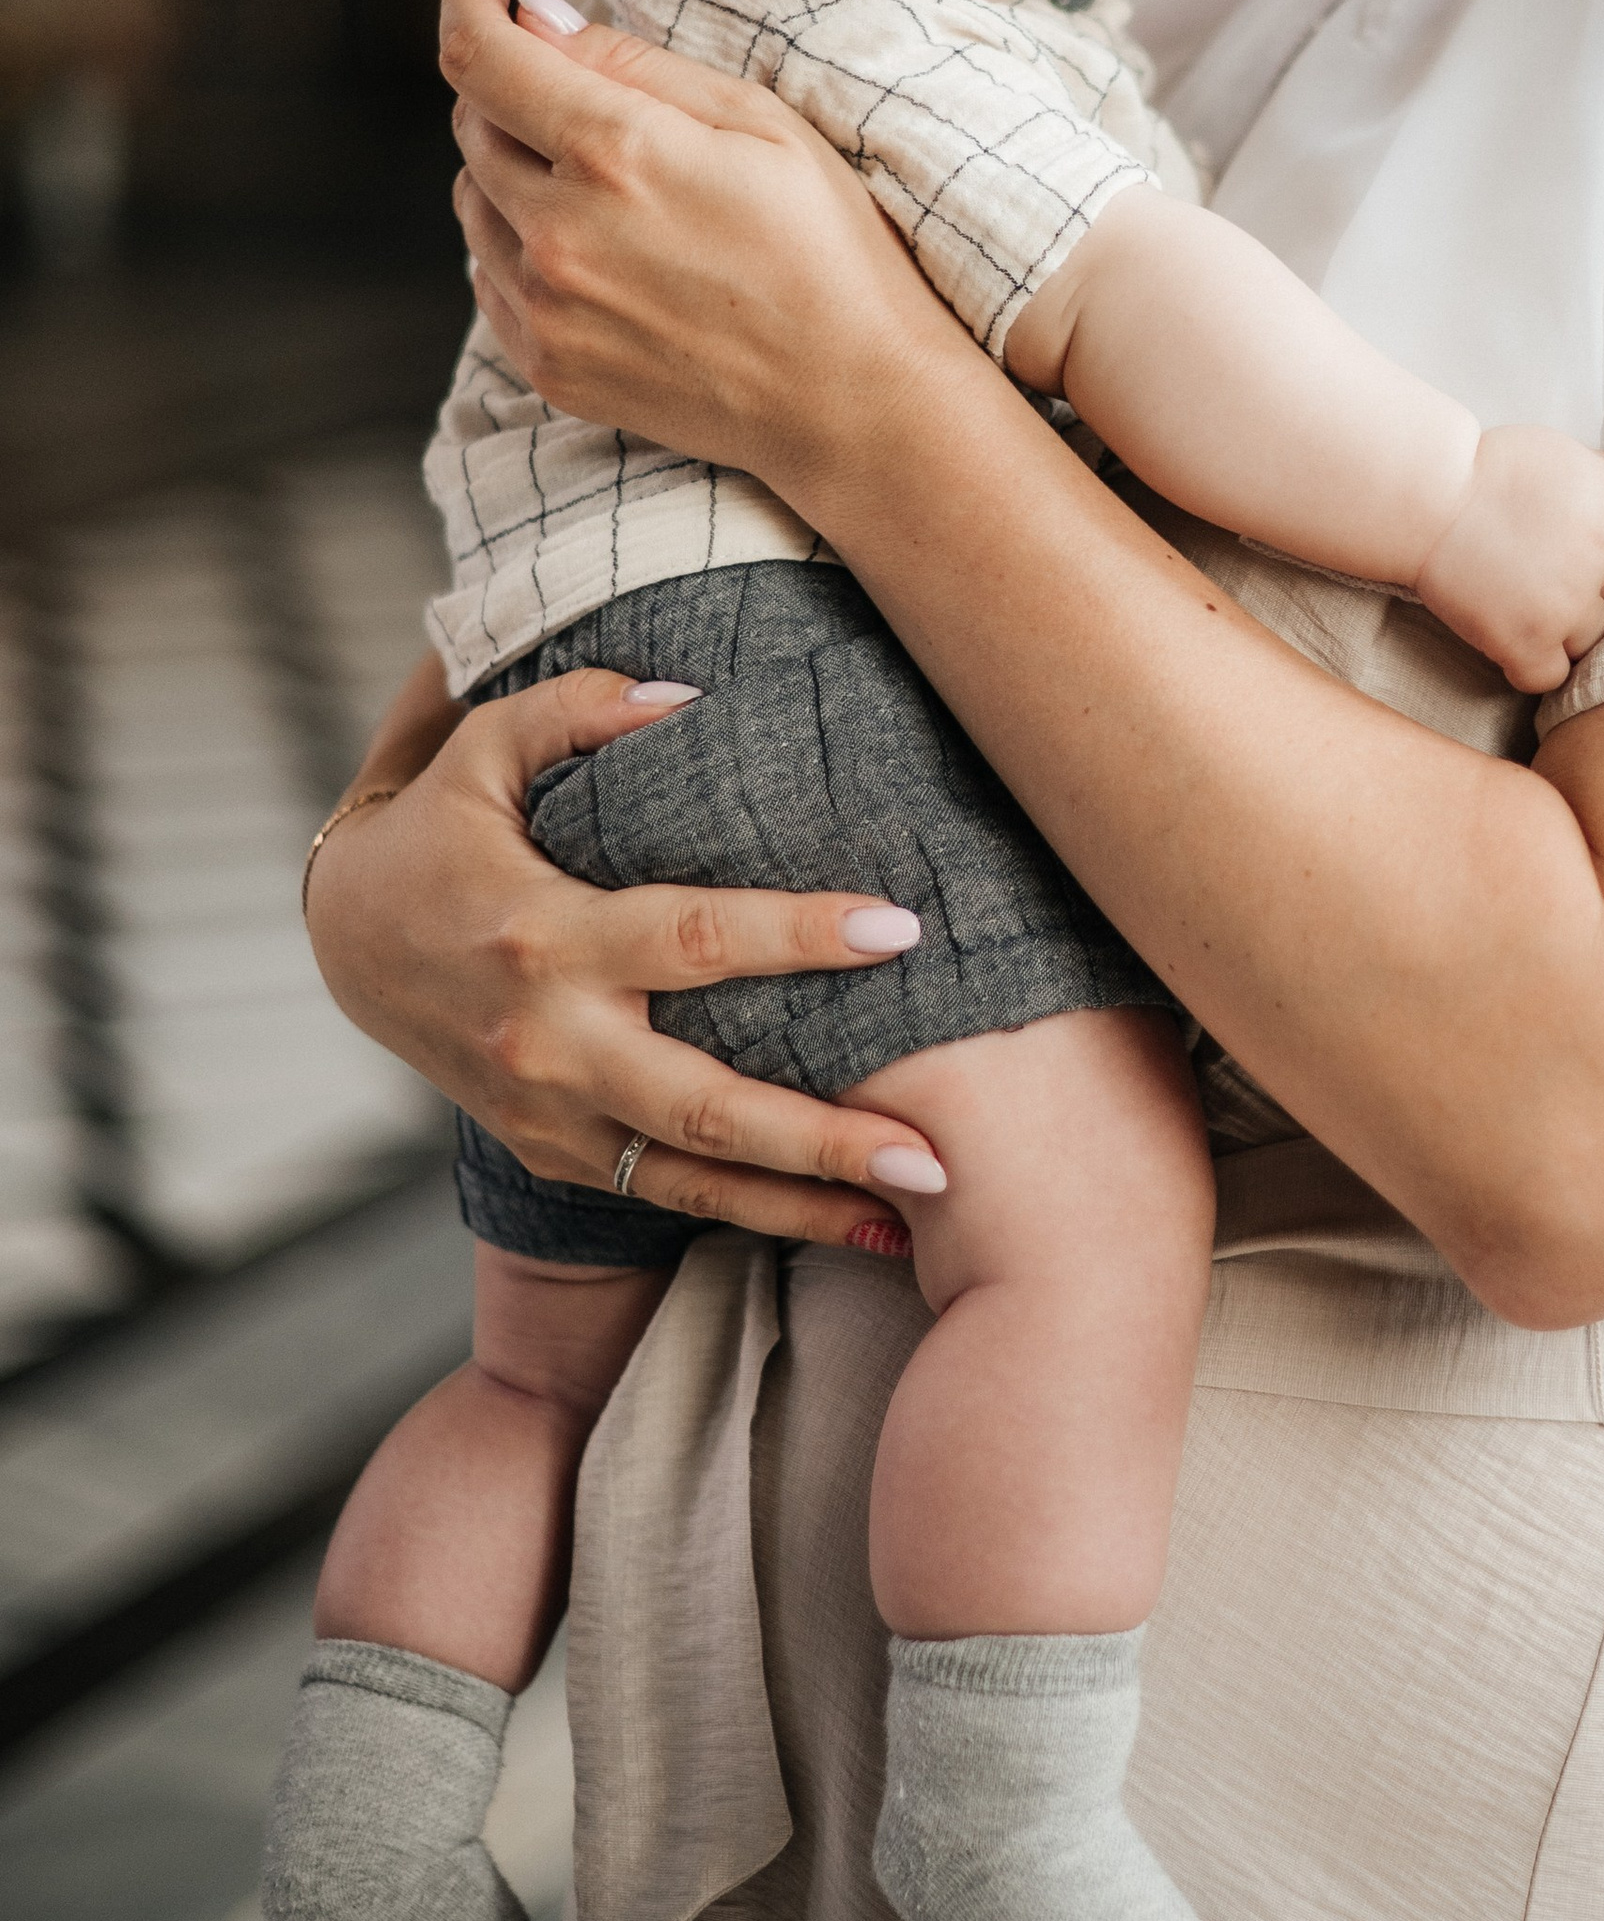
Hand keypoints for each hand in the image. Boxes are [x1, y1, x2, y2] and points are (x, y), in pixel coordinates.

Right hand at [305, 664, 949, 1244]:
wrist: (348, 945)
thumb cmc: (444, 831)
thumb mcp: (484, 750)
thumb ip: (579, 709)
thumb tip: (687, 693)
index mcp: (544, 936)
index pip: (690, 938)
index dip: (794, 934)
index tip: (897, 929)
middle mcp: (551, 1042)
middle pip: (702, 1102)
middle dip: (822, 1137)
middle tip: (938, 1155)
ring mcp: (552, 1114)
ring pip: (692, 1177)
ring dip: (807, 1206)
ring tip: (917, 1218)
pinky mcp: (556, 1154)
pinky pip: (667, 1193)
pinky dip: (757, 1217)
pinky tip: (851, 1228)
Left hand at [441, 0, 964, 483]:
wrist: (854, 401)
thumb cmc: (829, 249)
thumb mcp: (761, 121)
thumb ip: (636, 62)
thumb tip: (537, 17)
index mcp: (616, 154)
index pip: (481, 57)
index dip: (470, 3)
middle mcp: (560, 234)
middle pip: (472, 126)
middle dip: (508, 87)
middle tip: (575, 89)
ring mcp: (548, 310)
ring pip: (472, 203)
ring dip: (510, 170)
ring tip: (597, 181)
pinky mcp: (549, 368)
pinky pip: (489, 280)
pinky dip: (518, 247)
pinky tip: (595, 251)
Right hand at [1413, 427, 1603, 693]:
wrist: (1421, 498)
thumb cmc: (1484, 469)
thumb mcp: (1555, 452)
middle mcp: (1596, 552)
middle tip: (1568, 582)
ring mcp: (1565, 602)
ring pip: (1600, 638)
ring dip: (1576, 631)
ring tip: (1542, 614)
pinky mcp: (1527, 640)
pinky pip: (1556, 675)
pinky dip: (1538, 666)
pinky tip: (1518, 643)